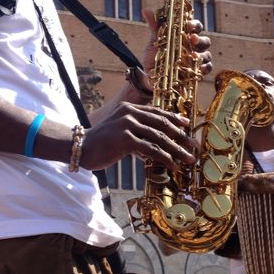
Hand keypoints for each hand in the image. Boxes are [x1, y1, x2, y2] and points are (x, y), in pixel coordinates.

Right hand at [81, 101, 196, 171]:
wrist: (80, 147)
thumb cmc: (101, 142)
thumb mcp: (120, 131)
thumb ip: (137, 132)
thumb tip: (157, 143)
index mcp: (130, 108)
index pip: (157, 112)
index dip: (175, 119)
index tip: (188, 126)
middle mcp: (130, 113)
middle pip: (163, 124)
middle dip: (181, 136)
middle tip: (193, 146)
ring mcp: (128, 125)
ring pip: (159, 137)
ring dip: (176, 150)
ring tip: (188, 159)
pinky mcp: (125, 139)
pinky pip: (150, 149)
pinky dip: (164, 157)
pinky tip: (172, 165)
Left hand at [140, 9, 212, 77]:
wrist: (150, 76)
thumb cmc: (155, 56)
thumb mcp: (154, 42)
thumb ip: (154, 27)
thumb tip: (146, 10)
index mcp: (186, 36)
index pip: (196, 27)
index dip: (194, 25)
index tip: (188, 24)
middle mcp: (194, 47)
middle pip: (205, 41)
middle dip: (200, 40)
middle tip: (192, 39)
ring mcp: (197, 60)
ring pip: (207, 55)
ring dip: (202, 55)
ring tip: (193, 55)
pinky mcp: (197, 73)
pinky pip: (206, 69)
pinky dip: (204, 69)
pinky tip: (198, 69)